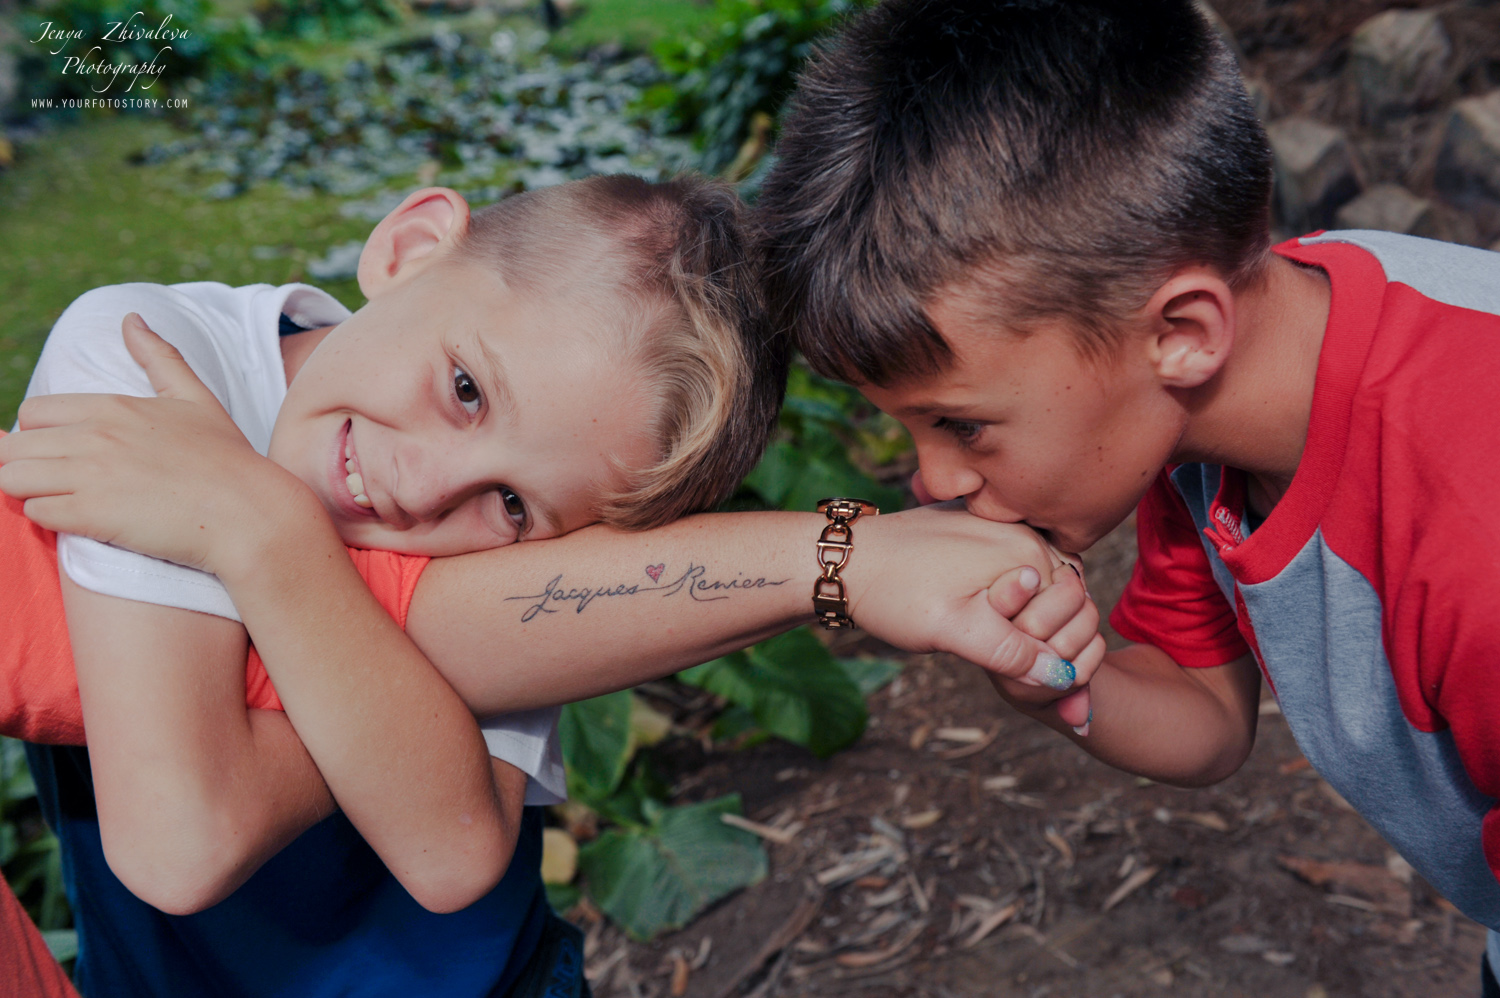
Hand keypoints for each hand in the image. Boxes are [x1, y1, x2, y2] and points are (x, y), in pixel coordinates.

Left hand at [0, 313, 318, 575]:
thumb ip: (159, 357)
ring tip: (66, 501)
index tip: (65, 454)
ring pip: (12, 478)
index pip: (33, 413)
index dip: (40, 436)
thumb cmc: (228, 459)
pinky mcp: (92, 515)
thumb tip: (131, 319)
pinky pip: (36, 512)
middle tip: (60, 484)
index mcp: (112, 407)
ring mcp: (90, 476)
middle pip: (13, 447)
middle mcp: (94, 436)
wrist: (248, 513)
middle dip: (24, 465)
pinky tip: (81, 520)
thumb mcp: (196, 398)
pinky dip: (49, 517)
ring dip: (30, 491)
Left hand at [850, 503, 1100, 708]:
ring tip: (997, 652)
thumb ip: (1011, 653)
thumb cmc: (894, 593)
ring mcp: (1004, 534)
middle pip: (1066, 603)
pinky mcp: (984, 541)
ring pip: (1043, 594)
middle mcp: (1023, 536)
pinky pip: (1019, 579)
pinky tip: (990, 629)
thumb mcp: (953, 631)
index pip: (1079, 615)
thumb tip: (1062, 677)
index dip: (1056, 657)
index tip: (1022, 679)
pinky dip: (1015, 610)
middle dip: (1049, 644)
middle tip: (1012, 675)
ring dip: (1032, 630)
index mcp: (1027, 552)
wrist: (846, 560)